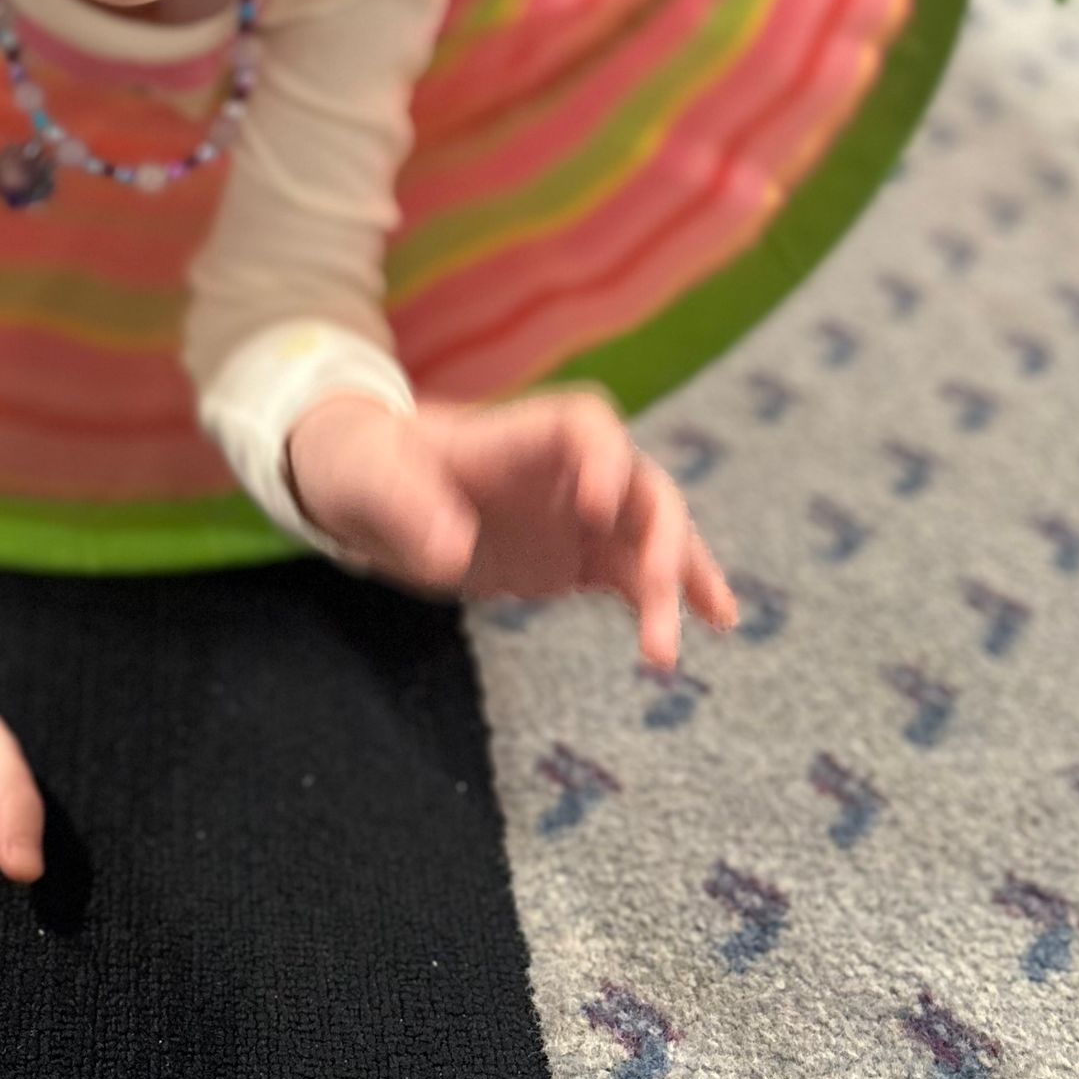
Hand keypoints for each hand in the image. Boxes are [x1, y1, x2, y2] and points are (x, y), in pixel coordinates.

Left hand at [286, 389, 737, 669]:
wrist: (366, 491)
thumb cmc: (367, 467)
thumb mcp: (369, 483)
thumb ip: (407, 510)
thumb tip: (454, 551)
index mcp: (520, 435)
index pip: (587, 428)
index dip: (605, 460)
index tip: (597, 508)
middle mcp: (564, 470)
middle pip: (638, 486)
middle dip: (658, 538)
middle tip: (654, 595)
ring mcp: (577, 515)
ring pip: (651, 535)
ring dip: (674, 581)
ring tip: (667, 650)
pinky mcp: (577, 556)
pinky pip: (636, 572)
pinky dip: (671, 595)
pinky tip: (711, 625)